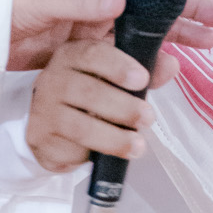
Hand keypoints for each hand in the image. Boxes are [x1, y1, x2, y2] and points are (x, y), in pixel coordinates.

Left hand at [8, 0, 212, 71]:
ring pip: (150, 27)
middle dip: (192, 6)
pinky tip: (174, 67)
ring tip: (212, 42)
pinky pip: (131, 52)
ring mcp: (100, 22)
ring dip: (181, 34)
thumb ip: (82, 0)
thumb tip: (121, 2)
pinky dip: (154, 58)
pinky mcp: (93, 49)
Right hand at [27, 36, 170, 172]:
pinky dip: (92, 155)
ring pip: (79, 126)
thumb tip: (170, 66)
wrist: (51, 123)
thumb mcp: (117, 77)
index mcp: (73, 55)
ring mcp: (44, 110)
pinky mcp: (41, 139)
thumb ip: (146, 70)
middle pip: (88, 92)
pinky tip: (106, 157)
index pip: (92, 54)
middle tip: (148, 118)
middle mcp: (54, 79)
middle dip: (124, 107)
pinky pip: (69, 149)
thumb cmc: (91, 94)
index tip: (142, 79)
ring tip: (138, 146)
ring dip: (113, 138)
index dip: (118, 66)